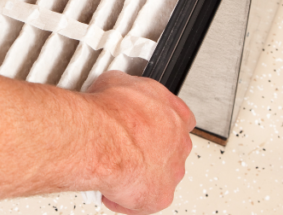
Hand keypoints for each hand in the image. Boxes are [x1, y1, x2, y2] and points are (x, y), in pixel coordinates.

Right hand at [85, 71, 194, 213]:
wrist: (103, 139)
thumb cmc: (110, 112)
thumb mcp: (115, 81)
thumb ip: (125, 89)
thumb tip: (114, 87)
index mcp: (173, 113)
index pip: (180, 118)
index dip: (159, 123)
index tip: (144, 124)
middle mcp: (178, 142)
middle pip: (170, 149)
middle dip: (149, 150)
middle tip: (124, 148)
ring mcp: (172, 170)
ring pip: (159, 176)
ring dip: (139, 174)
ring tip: (115, 169)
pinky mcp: (160, 195)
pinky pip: (143, 201)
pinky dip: (125, 198)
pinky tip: (109, 189)